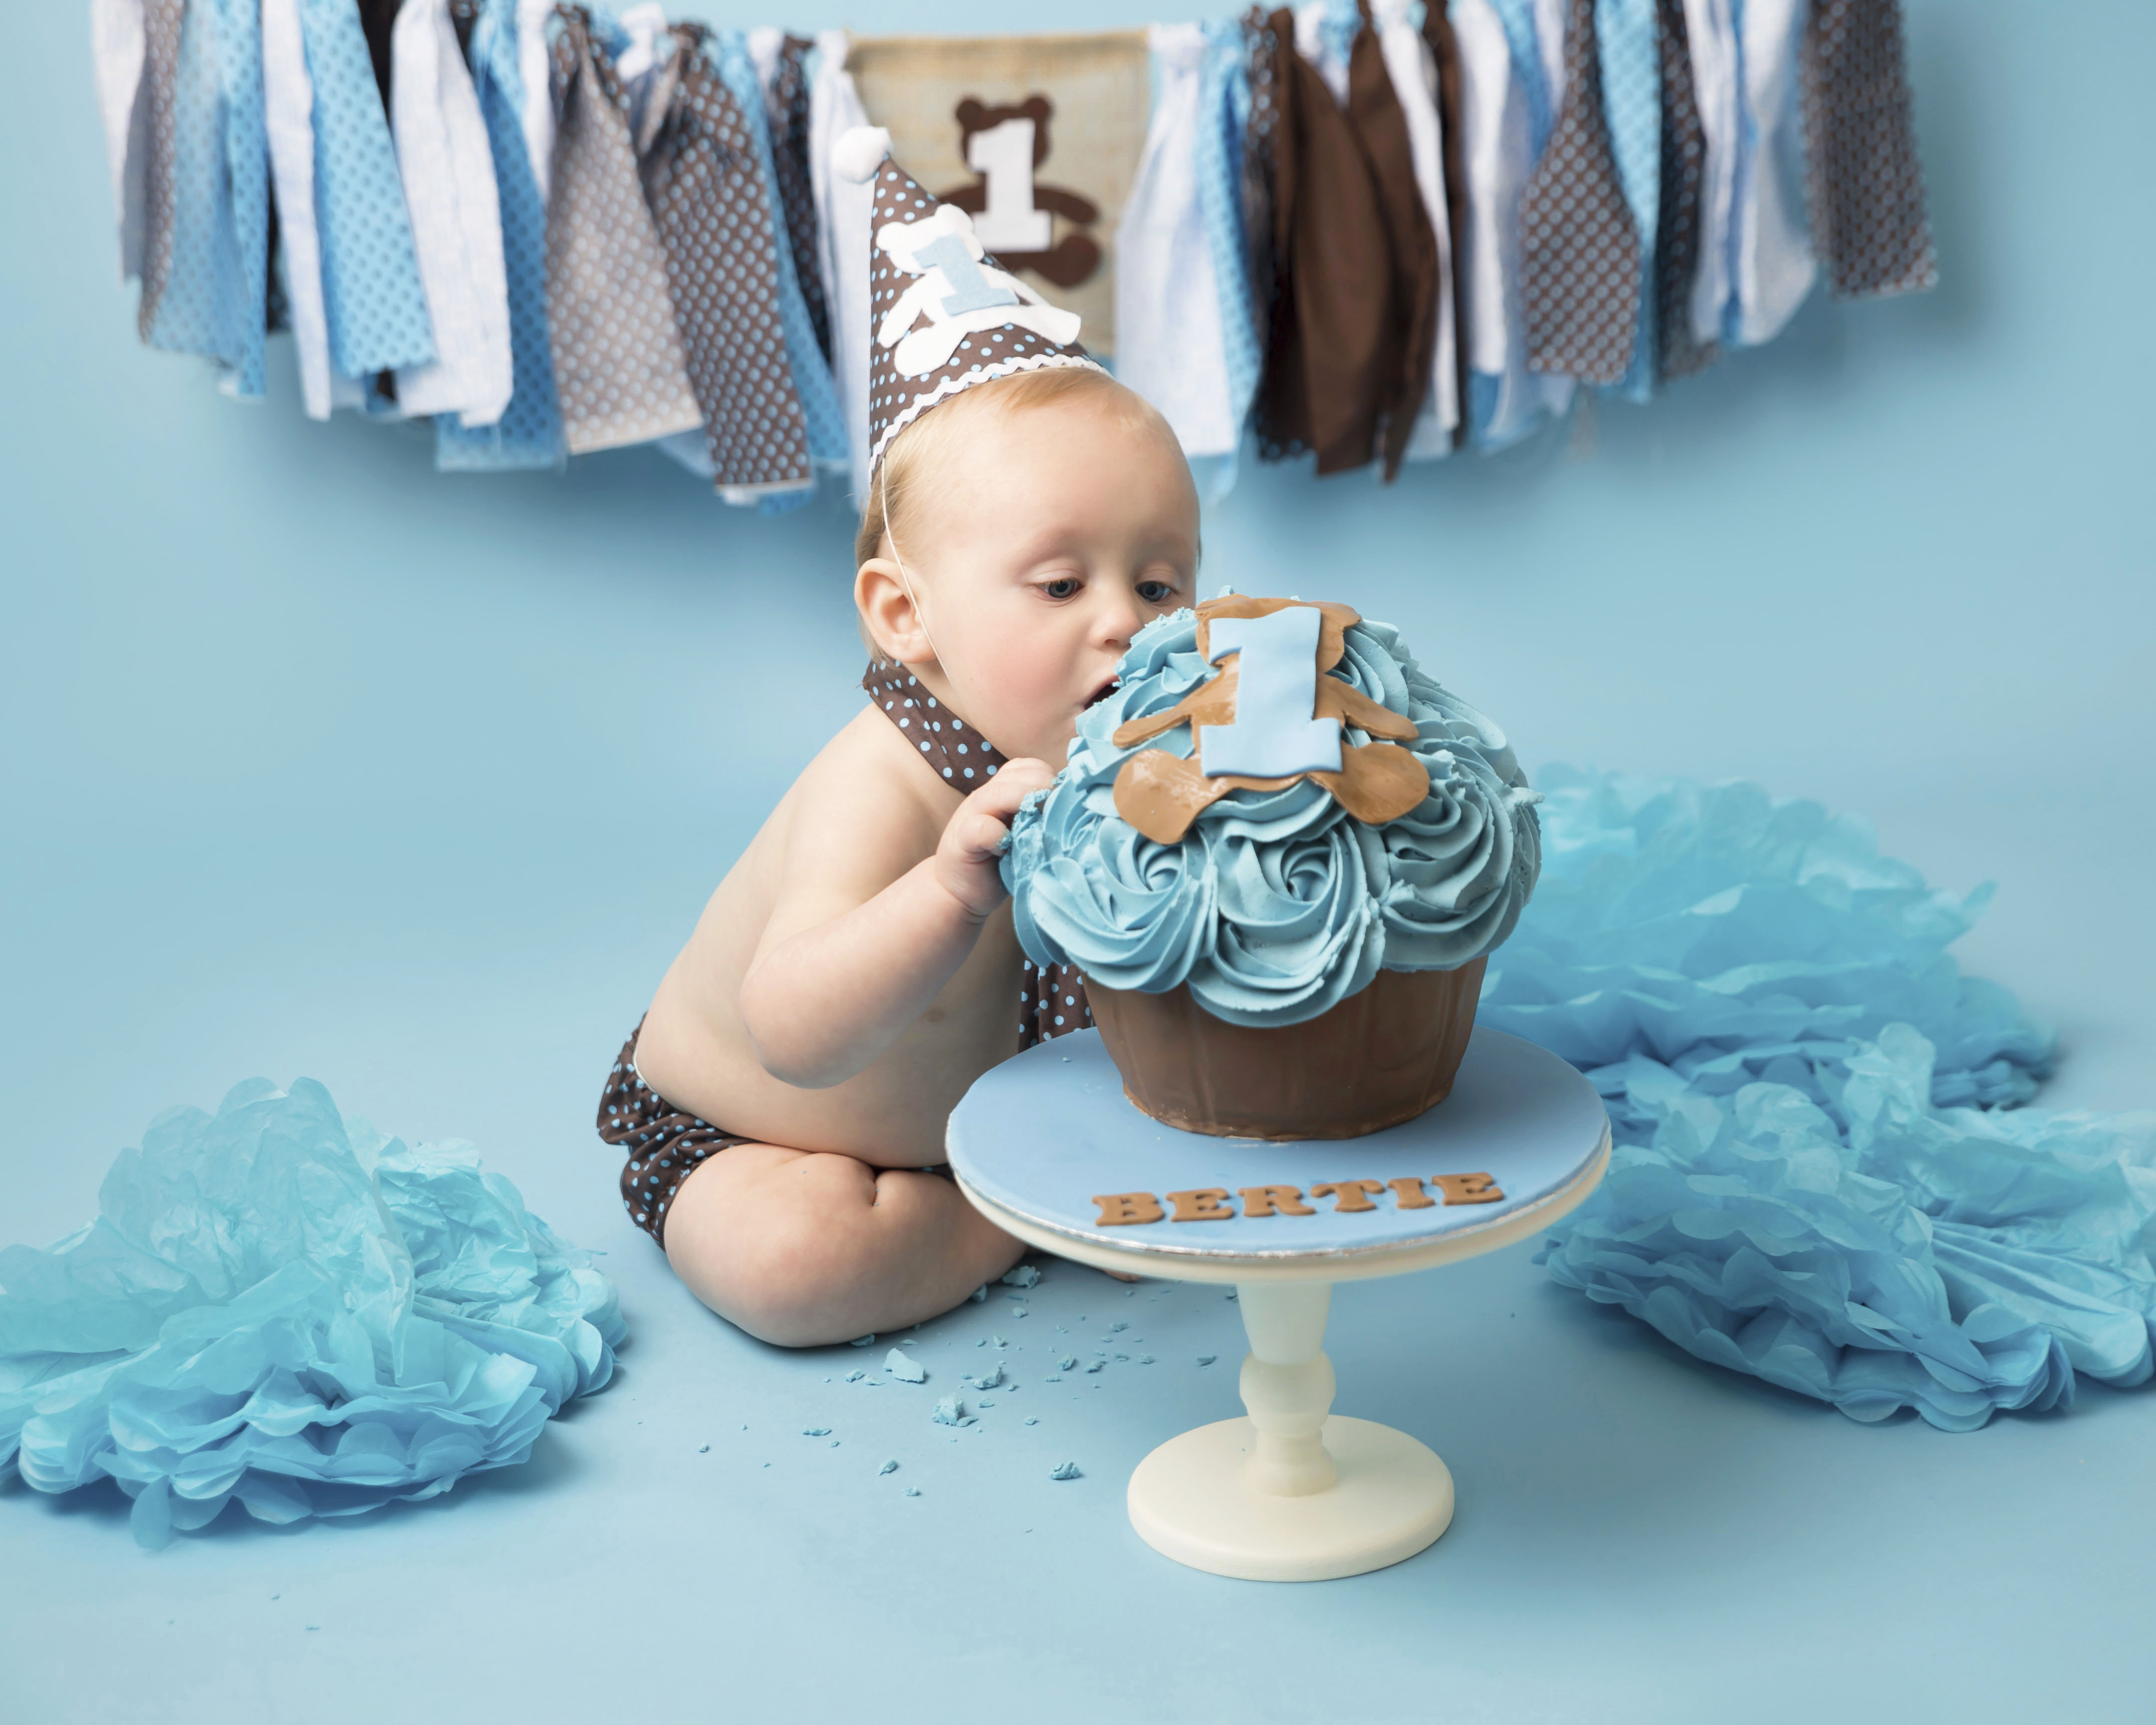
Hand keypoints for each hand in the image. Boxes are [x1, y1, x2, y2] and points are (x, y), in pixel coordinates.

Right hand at [934, 758, 1053, 921]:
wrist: (962, 892)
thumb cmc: (1001, 863)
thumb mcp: (1025, 834)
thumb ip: (1041, 818)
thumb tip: (1080, 811)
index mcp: (1003, 790)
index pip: (1032, 766)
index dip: (1051, 779)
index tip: (1064, 802)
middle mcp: (986, 796)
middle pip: (1020, 773)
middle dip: (1044, 788)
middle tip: (1055, 815)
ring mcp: (970, 815)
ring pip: (998, 792)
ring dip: (1023, 801)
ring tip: (1035, 824)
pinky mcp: (961, 842)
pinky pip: (980, 828)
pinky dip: (996, 834)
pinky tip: (1006, 847)